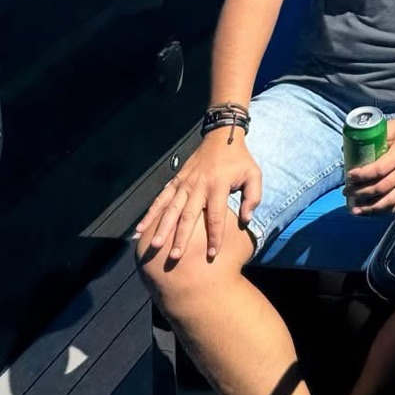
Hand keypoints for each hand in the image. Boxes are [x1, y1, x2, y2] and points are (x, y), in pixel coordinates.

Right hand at [134, 128, 260, 266]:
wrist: (223, 137)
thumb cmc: (239, 160)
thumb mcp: (254, 174)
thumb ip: (253, 197)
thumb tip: (246, 219)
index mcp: (219, 186)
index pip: (216, 216)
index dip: (215, 236)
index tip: (213, 254)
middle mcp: (198, 186)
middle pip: (188, 216)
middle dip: (181, 238)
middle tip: (175, 257)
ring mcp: (185, 183)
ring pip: (171, 209)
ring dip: (162, 228)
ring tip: (154, 245)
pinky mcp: (176, 181)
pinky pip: (161, 198)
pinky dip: (150, 213)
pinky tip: (140, 228)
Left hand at [345, 111, 394, 214]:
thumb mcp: (394, 126)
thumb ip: (376, 137)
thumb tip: (352, 147)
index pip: (379, 170)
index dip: (362, 175)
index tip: (349, 175)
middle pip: (382, 188)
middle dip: (361, 193)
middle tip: (346, 192)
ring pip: (390, 200)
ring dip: (371, 208)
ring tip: (355, 210)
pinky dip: (385, 210)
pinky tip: (373, 212)